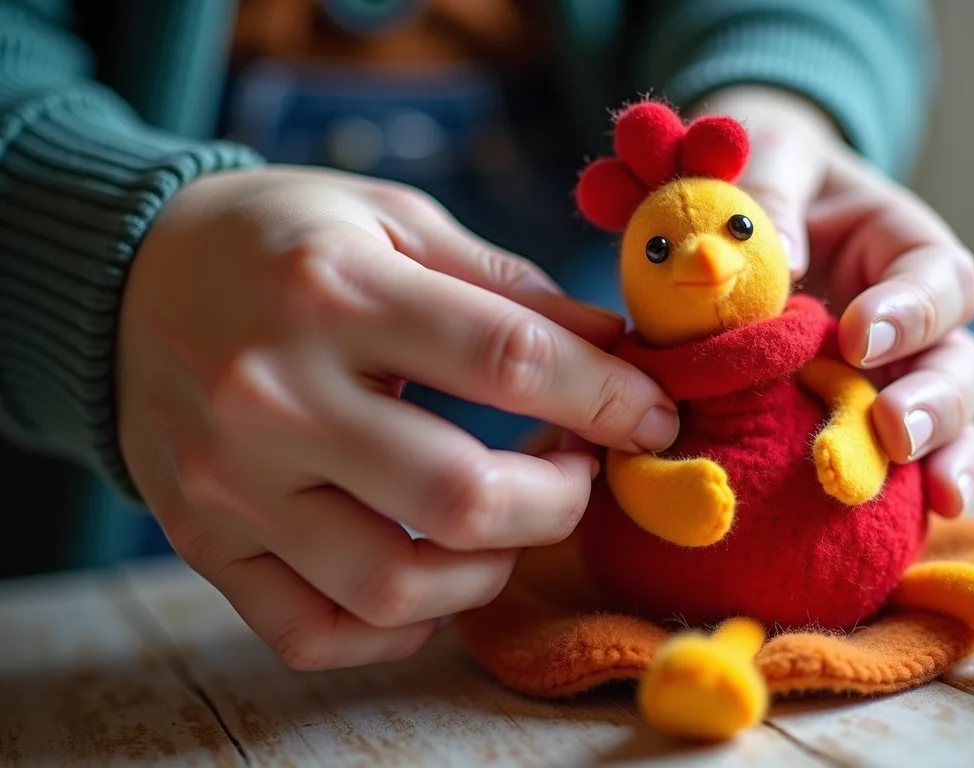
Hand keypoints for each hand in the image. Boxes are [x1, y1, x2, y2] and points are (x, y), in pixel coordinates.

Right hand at [118, 166, 679, 669]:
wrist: (127, 275)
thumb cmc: (285, 239)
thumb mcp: (396, 218)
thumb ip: (508, 286)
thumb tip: (617, 347)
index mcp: (335, 288)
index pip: (511, 361)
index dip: (609, 396)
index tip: (653, 416)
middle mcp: (274, 394)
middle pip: (462, 495)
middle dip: (561, 500)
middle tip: (581, 471)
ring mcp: (231, 481)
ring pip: (394, 587)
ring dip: (490, 570)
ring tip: (510, 519)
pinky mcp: (203, 542)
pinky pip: (313, 632)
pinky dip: (395, 631)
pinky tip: (430, 577)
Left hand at [699, 87, 973, 517]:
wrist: (733, 218)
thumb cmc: (760, 179)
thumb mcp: (765, 158)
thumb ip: (769, 192)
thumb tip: (773, 261)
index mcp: (901, 246)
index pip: (937, 275)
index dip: (911, 309)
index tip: (859, 335)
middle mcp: (915, 321)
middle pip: (963, 362)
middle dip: (938, 400)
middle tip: (892, 427)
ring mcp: (895, 379)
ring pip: (954, 424)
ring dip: (944, 455)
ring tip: (929, 492)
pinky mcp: (861, 424)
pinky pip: (905, 467)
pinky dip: (916, 497)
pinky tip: (915, 523)